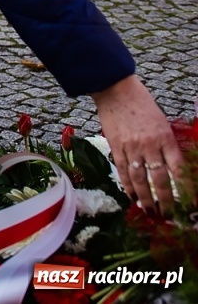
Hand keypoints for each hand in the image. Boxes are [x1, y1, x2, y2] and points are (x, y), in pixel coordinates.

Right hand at [93, 74, 182, 214]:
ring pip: (140, 179)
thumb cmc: (142, 104)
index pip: (179, 170)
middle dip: (166, 200)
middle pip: (160, 179)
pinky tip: (132, 197)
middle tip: (170, 215)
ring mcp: (131, 147)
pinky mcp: (115, 147)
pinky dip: (128, 186)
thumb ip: (167, 145)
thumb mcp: (162, 123)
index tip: (191, 205)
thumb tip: (173, 168)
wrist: (115, 90)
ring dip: (146, 198)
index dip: (186, 190)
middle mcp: (149, 145)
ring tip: (151, 211)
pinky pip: (123, 171)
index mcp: (165, 138)